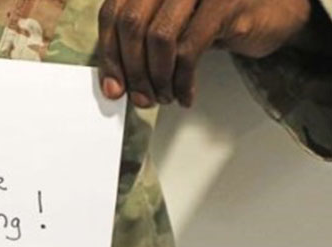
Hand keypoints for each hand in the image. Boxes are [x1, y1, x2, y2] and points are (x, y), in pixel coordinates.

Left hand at [98, 0, 312, 107]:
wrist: (277, 11)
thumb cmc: (219, 17)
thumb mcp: (171, 23)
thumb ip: (141, 41)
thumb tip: (114, 83)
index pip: (113, 12)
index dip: (109, 52)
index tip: (113, 86)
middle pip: (131, 24)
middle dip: (132, 70)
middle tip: (139, 97)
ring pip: (158, 37)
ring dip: (156, 78)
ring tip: (162, 97)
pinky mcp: (225, 4)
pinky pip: (189, 50)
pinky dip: (181, 80)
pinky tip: (184, 94)